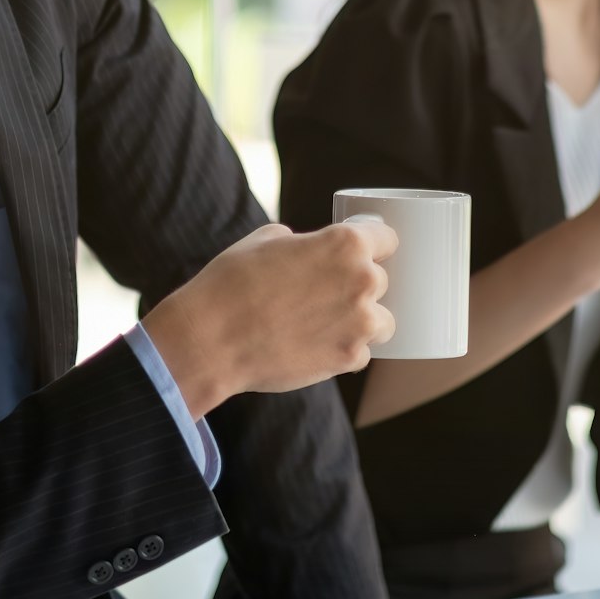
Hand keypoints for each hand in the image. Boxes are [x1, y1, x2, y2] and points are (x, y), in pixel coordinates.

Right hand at [142, 220, 399, 417]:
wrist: (212, 338)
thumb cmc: (233, 282)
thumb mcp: (267, 239)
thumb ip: (303, 241)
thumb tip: (307, 248)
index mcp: (346, 243)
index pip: (387, 239)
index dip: (374, 247)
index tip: (367, 255)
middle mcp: (362, 280)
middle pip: (382, 281)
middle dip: (358, 287)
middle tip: (326, 295)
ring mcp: (360, 323)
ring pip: (381, 322)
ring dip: (361, 322)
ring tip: (325, 325)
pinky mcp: (349, 358)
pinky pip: (360, 353)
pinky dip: (343, 352)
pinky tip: (314, 347)